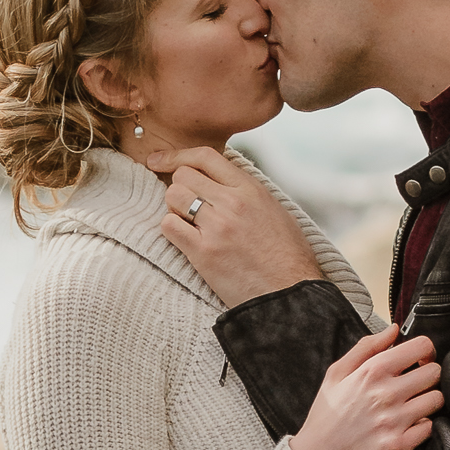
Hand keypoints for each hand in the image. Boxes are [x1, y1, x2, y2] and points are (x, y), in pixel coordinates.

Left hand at [155, 149, 321, 301]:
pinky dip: (171, 229)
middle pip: (182, 175)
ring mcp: (217, 226)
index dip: (177, 155)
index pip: (205, 156)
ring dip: (174, 208)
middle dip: (179, 187)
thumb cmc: (287, 256)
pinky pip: (169, 226)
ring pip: (172, 196)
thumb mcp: (274, 210)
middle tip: (186, 205)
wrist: (289, 293)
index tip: (159, 161)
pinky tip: (184, 239)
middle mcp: (232, 202)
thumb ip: (246, 192)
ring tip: (188, 223)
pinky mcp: (204, 252)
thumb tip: (220, 182)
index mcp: (250, 189)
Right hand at [289, 326, 443, 449]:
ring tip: (412, 404)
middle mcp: (387, 394)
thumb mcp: (336, 373)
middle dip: (428, 374)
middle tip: (416, 383)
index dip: (425, 350)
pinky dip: (422, 426)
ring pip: (437, 400)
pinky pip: (430, 428)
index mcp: (373, 371)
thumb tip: (393, 330)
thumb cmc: (326, 416)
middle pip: (435, 373)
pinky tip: (407, 425)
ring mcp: (395, 421)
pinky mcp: (400, 446)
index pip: (421, 346)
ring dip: (428, 400)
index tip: (419, 359)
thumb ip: (366, 347)